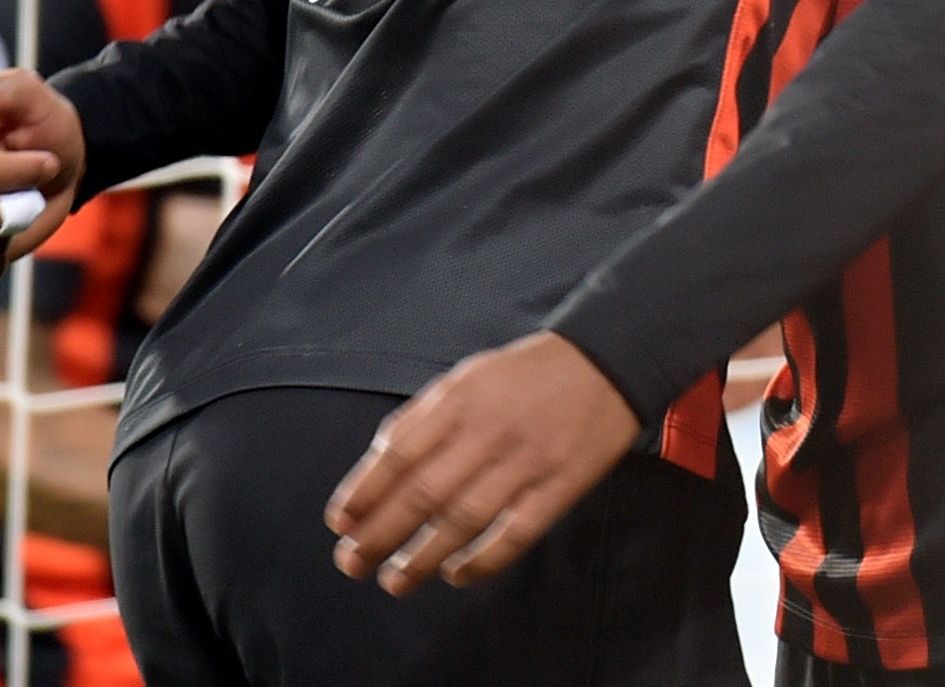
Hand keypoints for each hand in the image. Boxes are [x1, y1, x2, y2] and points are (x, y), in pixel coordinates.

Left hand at [324, 333, 639, 593]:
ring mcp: (526, 462)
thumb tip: (377, 462)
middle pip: (424, 493)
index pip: (399, 453)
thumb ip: (423, 418)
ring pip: (464, 520)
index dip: (365, 491)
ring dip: (423, 557)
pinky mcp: (559, 488)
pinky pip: (514, 534)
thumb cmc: (524, 376)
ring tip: (394, 581)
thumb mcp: (467, 378)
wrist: (605, 364)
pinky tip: (456, 575)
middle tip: (351, 563)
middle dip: (381, 533)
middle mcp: (488, 431)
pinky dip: (482, 561)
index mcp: (459, 400)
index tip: (339, 523)